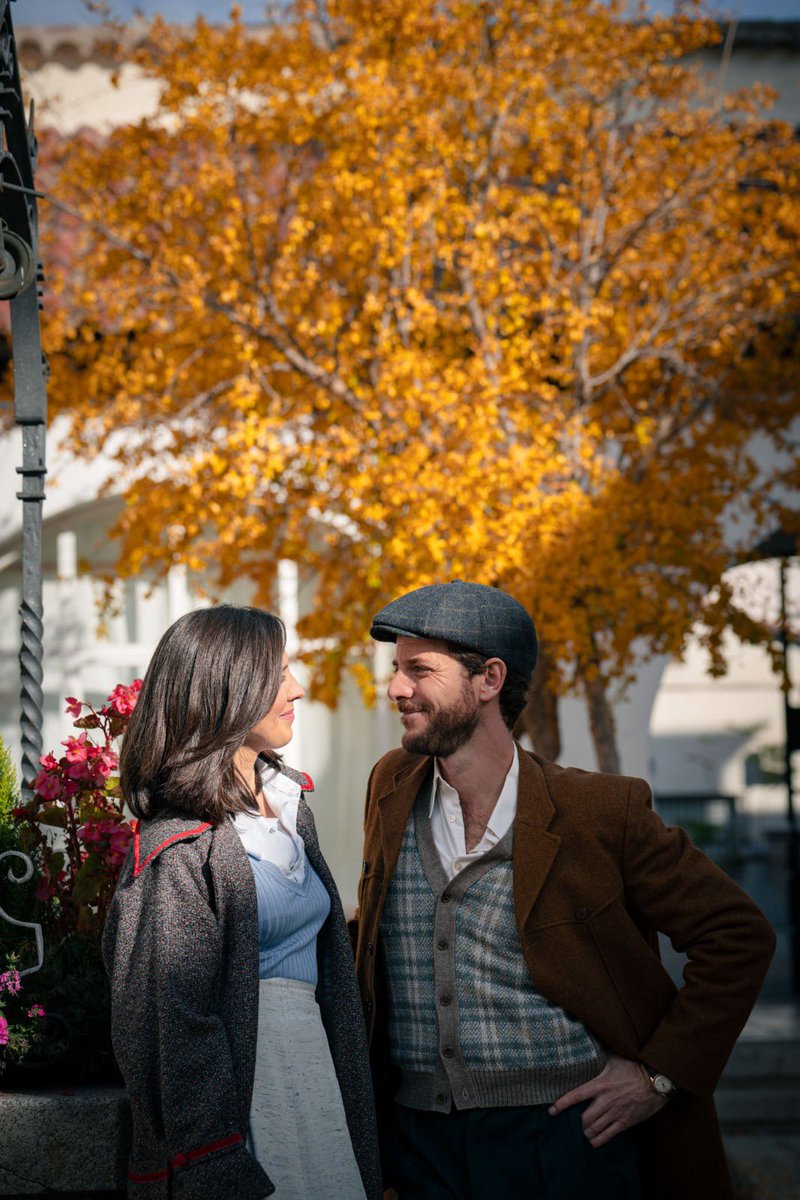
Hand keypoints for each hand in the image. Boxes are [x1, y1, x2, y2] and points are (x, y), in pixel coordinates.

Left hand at [548, 1054, 666, 1147]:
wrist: (655, 1081)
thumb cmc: (634, 1067)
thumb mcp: (613, 1058)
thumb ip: (598, 1056)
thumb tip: (586, 1043)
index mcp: (600, 1085)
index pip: (576, 1096)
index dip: (562, 1104)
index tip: (551, 1110)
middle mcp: (605, 1101)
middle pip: (584, 1119)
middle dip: (577, 1123)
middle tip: (573, 1123)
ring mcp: (616, 1114)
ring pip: (595, 1130)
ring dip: (586, 1133)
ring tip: (583, 1132)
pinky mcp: (626, 1122)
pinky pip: (608, 1136)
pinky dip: (598, 1141)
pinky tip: (593, 1141)